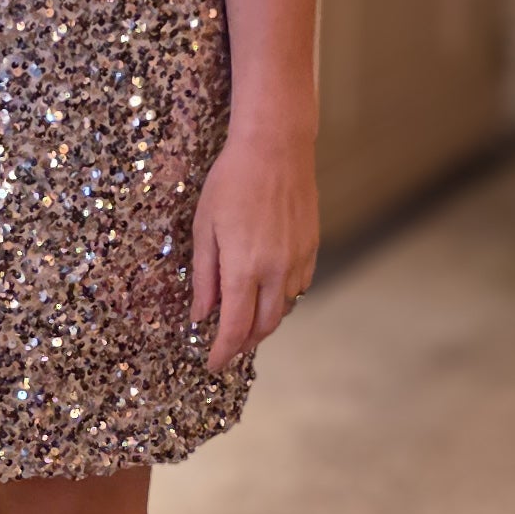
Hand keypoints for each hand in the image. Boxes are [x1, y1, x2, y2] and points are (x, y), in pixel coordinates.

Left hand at [191, 127, 318, 371]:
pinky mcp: (312, 248)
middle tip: (226, 347)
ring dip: (263, 321)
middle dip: (244, 344)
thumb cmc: (231, 183)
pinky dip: (281, 298)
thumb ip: (205, 277)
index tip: (212, 364)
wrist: (275, 148)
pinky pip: (299, 287)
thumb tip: (202, 315)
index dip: (223, 352)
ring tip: (244, 318)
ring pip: (284, 309)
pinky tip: (266, 290)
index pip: (235, 328)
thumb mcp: (205, 228)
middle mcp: (276, 270)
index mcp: (244, 267)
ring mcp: (298, 260)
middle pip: (264, 327)